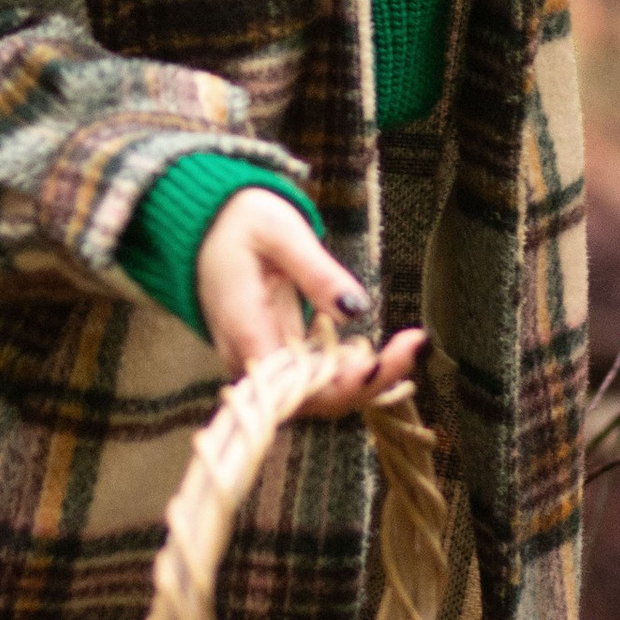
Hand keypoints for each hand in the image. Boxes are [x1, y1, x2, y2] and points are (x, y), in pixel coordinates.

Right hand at [193, 189, 424, 416]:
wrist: (204, 224)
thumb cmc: (239, 221)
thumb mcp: (279, 231)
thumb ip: (315, 272)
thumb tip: (356, 310)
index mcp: (245, 329)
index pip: (297, 386)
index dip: (348, 383)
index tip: (393, 357)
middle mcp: (249, 358)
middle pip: (313, 399)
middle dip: (369, 382)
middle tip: (415, 345)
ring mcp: (260, 362)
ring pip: (316, 395)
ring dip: (366, 379)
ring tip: (409, 347)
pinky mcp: (273, 357)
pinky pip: (314, 380)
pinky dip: (352, 372)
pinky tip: (387, 356)